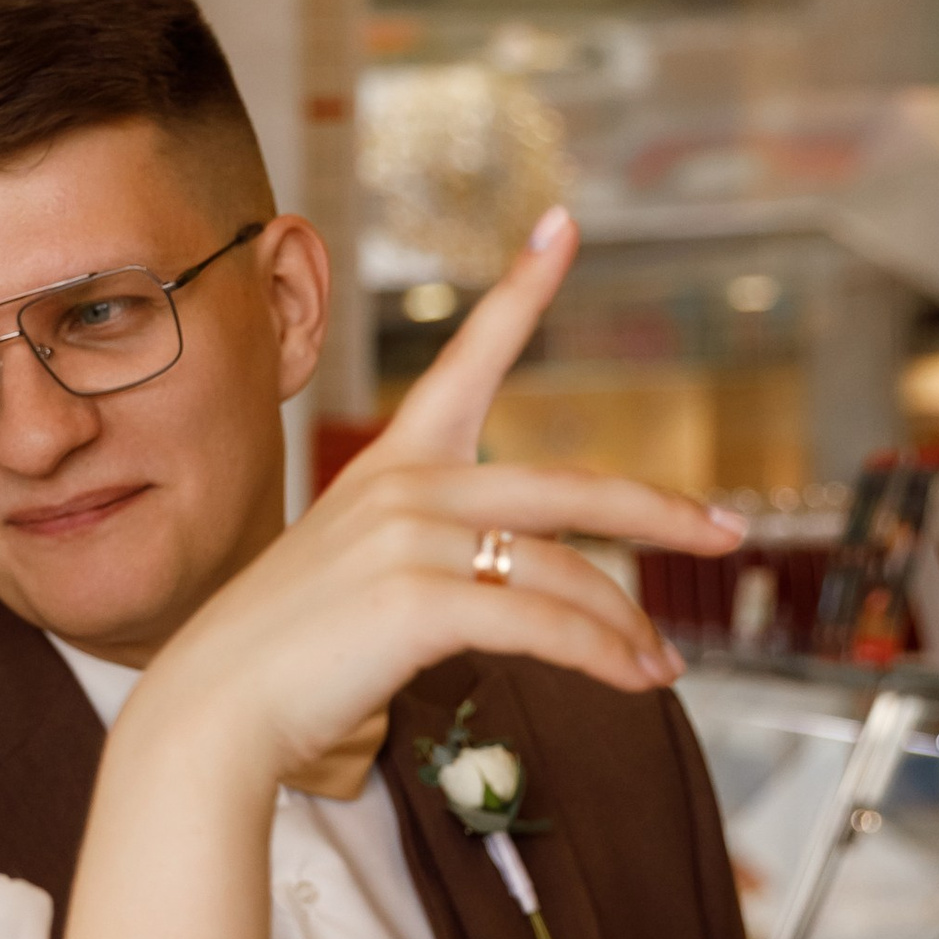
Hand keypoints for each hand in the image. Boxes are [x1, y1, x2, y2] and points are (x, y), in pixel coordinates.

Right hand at [35, 209, 739, 938]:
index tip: (563, 225)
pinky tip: (634, 681)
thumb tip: (516, 599)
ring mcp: (412, 539)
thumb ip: (430, 562)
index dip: (521, 290)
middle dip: (662, 514)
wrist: (212, 712)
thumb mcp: (356, 582)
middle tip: (727, 533)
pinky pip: (545, 625)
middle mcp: (406, 487)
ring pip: (568, 573)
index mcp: (391, 468)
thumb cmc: (281, 660)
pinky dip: (603, 657)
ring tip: (661, 668)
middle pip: (572, 488)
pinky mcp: (421, 600)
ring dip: (628, 628)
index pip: (466, 360)